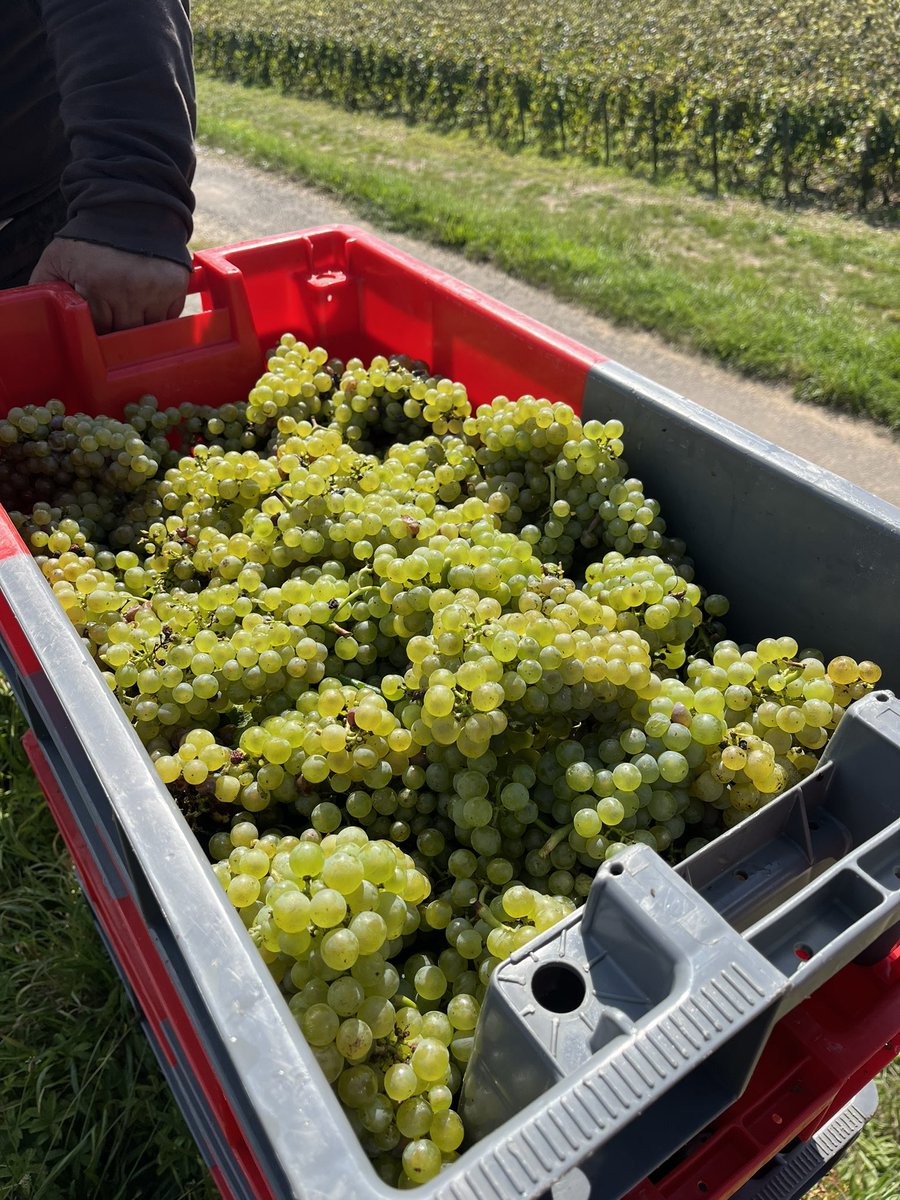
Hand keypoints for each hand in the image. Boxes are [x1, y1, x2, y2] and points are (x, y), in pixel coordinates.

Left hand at [29, 238, 188, 333]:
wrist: (129, 210)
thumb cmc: (89, 238)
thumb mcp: (57, 258)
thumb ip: (44, 287)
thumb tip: (38, 315)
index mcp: (97, 285)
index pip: (99, 330)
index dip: (96, 327)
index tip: (95, 318)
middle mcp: (129, 290)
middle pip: (125, 333)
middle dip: (117, 327)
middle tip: (112, 312)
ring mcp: (156, 290)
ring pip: (148, 330)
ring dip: (140, 324)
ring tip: (130, 306)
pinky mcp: (175, 287)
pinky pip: (169, 318)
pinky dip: (159, 315)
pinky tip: (148, 300)